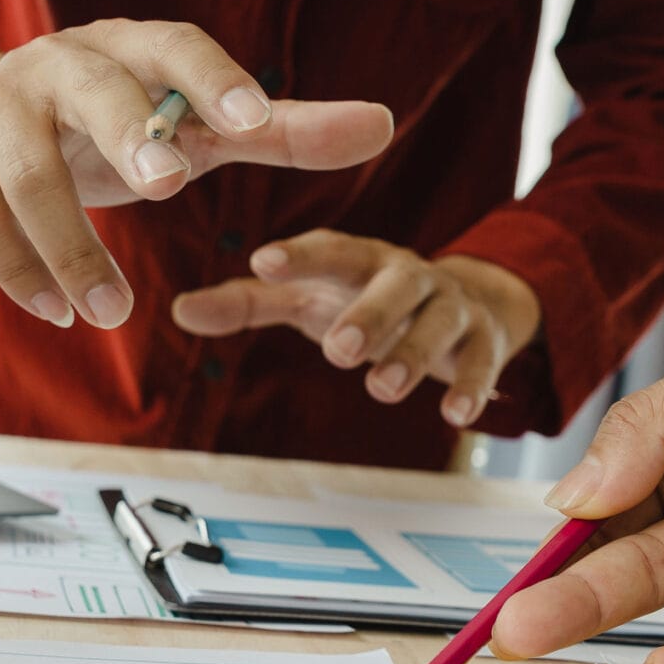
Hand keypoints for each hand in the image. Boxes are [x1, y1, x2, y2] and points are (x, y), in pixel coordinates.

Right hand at [0, 23, 391, 327]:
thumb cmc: (108, 118)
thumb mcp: (193, 122)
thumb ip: (282, 130)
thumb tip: (383, 125)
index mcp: (129, 46)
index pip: (175, 46)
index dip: (213, 78)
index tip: (251, 119)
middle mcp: (58, 63)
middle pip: (91, 92)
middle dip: (127, 133)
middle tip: (167, 183)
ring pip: (27, 172)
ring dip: (71, 247)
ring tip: (113, 312)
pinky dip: (19, 271)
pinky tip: (60, 313)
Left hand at [169, 231, 539, 428]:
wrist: (466, 302)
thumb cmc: (366, 298)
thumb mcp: (308, 298)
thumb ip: (249, 303)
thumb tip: (179, 310)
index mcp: (361, 258)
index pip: (331, 248)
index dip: (300, 253)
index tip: (264, 262)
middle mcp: (409, 274)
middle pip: (395, 284)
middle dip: (368, 314)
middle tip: (337, 350)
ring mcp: (450, 304)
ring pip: (438, 321)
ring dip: (412, 353)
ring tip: (381, 389)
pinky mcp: (484, 339)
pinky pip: (483, 360)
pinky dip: (472, 386)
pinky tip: (454, 414)